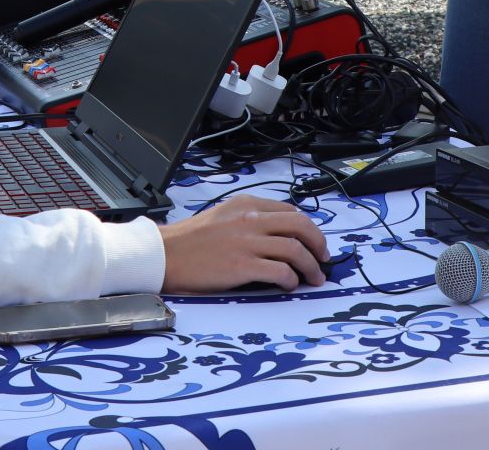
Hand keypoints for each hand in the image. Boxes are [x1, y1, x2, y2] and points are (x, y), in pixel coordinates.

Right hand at [159, 194, 329, 293]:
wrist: (165, 255)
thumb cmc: (190, 240)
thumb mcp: (223, 216)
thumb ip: (250, 219)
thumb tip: (278, 234)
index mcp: (246, 205)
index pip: (290, 211)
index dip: (308, 228)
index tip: (314, 242)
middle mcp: (250, 220)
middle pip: (301, 226)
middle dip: (319, 244)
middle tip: (324, 258)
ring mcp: (247, 243)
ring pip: (296, 249)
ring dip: (311, 266)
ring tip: (314, 278)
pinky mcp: (242, 266)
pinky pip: (280, 271)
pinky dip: (291, 279)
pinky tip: (289, 284)